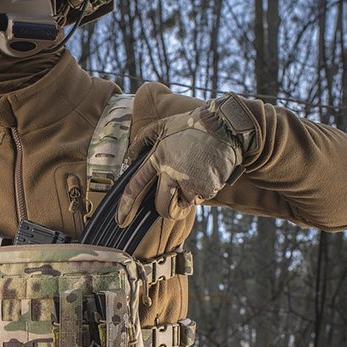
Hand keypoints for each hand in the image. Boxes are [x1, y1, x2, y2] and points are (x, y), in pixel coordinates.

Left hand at [116, 93, 258, 226]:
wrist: (225, 125)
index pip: (136, 186)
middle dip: (166, 209)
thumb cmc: (193, 125)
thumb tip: (130, 156)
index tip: (121, 220)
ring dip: (188, 194)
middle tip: (174, 201)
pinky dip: (204, 189)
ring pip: (183, 203)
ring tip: (195, 173)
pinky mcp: (207, 187)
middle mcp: (171, 173)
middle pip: (161, 207)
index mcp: (158, 158)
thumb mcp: (164, 125)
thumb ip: (144, 139)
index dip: (126, 206)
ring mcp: (189, 181)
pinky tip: (207, 170)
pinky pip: (201, 198)